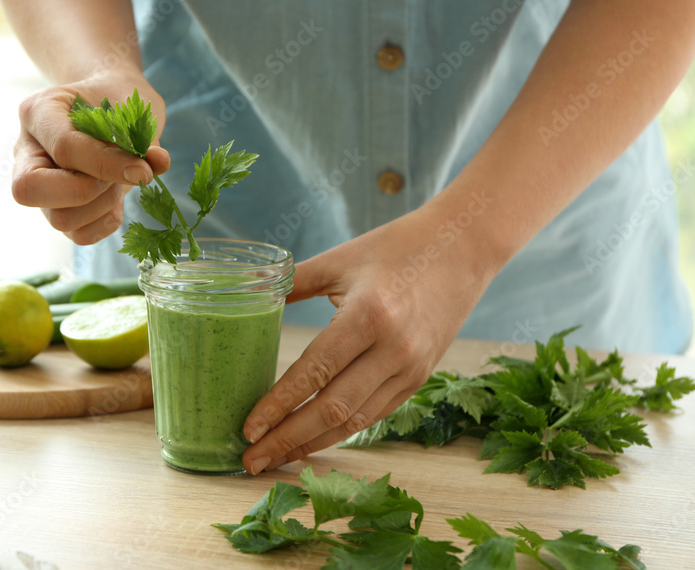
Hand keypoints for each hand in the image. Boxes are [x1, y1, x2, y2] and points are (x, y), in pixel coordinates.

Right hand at [11, 72, 169, 244]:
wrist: (110, 101)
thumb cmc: (117, 97)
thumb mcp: (131, 104)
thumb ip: (143, 135)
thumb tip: (158, 162)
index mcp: (37, 113)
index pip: (63, 148)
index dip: (106, 164)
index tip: (144, 170)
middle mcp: (26, 151)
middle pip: (30, 190)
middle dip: (86, 190)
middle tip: (117, 175)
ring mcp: (38, 184)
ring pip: (58, 219)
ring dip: (102, 206)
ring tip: (119, 182)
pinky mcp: (57, 209)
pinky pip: (78, 234)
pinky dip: (106, 222)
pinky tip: (117, 198)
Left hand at [241, 202, 498, 473]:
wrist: (462, 248)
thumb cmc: (394, 248)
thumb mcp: (339, 259)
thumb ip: (291, 282)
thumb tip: (245, 297)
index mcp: (368, 316)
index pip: (315, 372)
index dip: (279, 405)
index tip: (248, 428)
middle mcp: (393, 349)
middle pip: (333, 409)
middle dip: (288, 439)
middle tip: (251, 459)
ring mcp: (411, 368)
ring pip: (355, 420)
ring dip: (312, 443)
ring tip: (275, 458)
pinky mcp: (420, 378)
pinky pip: (375, 414)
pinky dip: (342, 432)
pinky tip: (313, 440)